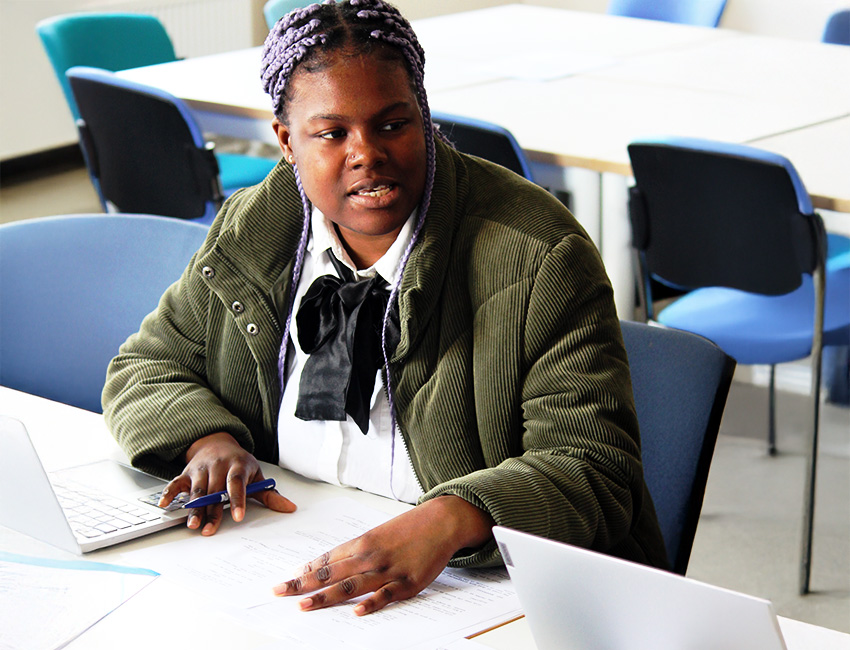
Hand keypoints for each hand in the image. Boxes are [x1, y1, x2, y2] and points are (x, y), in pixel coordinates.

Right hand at [159, 431, 295, 534]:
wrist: (217, 443)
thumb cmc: (239, 464)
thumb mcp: (256, 475)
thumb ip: (270, 494)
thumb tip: (289, 508)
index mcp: (238, 465)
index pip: (237, 483)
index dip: (237, 500)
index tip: (237, 517)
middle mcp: (219, 466)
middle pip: (215, 490)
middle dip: (212, 511)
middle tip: (210, 530)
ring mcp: (201, 468)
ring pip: (197, 489)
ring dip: (194, 508)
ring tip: (193, 524)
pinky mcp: (186, 472)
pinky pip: (175, 483)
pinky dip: (169, 493)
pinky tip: (165, 505)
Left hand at [273, 495, 493, 614]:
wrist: (440, 521)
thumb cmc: (407, 529)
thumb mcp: (378, 535)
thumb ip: (355, 551)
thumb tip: (329, 564)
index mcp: (361, 543)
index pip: (327, 560)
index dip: (305, 571)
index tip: (285, 581)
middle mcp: (370, 556)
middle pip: (331, 573)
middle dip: (303, 584)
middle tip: (280, 592)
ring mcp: (388, 570)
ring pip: (352, 585)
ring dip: (326, 596)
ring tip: (305, 605)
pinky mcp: (407, 583)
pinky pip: (386, 595)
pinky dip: (371, 604)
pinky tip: (356, 612)